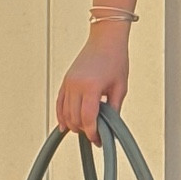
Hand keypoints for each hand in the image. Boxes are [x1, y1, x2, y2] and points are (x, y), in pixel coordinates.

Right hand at [56, 29, 129, 143]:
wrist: (106, 39)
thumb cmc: (115, 58)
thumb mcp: (120, 86)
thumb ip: (114, 108)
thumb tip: (110, 126)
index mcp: (91, 86)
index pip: (87, 118)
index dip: (92, 133)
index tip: (98, 140)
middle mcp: (76, 85)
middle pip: (74, 118)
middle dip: (84, 130)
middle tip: (95, 135)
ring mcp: (69, 82)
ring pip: (65, 112)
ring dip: (73, 124)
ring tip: (85, 129)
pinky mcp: (66, 80)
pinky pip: (60, 103)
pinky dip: (61, 115)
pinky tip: (65, 125)